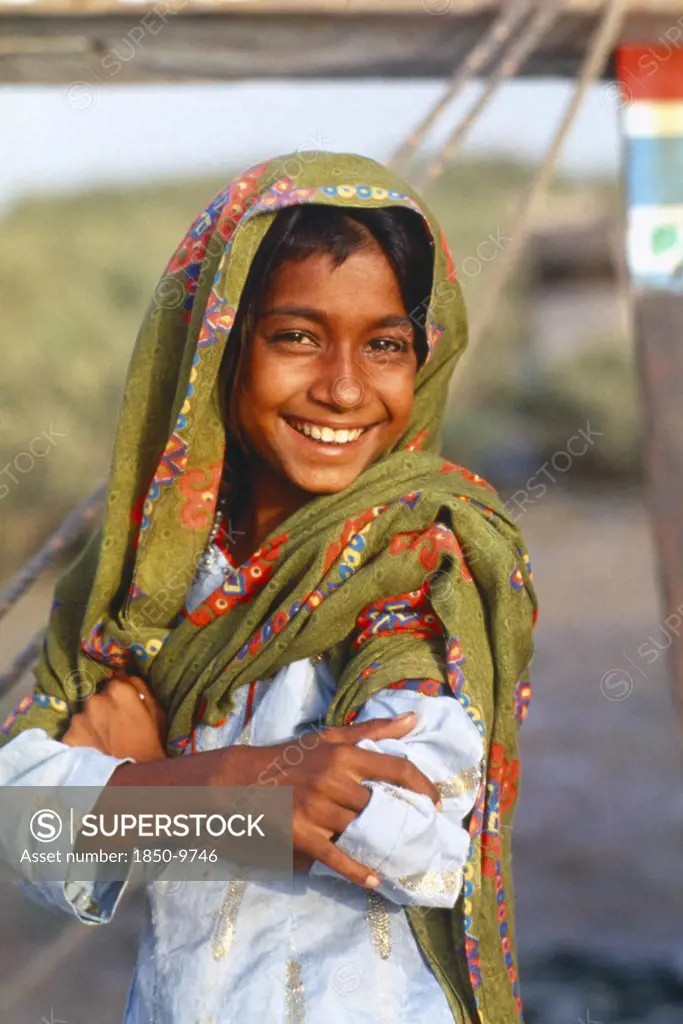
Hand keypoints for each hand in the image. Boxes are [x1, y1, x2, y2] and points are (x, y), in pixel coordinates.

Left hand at [61, 674, 166, 762]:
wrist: (131, 777)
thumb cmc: (151, 743)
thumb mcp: (156, 711)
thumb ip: (141, 688)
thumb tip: (128, 677)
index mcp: (119, 691)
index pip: (115, 682)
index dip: (120, 695)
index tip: (124, 706)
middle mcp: (95, 700)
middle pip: (97, 698)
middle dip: (104, 708)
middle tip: (114, 725)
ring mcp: (79, 719)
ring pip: (84, 715)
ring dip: (92, 723)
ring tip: (102, 740)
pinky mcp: (68, 737)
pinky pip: (74, 733)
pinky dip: (82, 739)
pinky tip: (92, 749)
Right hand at [220, 712, 440, 885]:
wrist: (241, 780)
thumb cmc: (291, 757)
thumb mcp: (329, 738)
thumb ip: (373, 730)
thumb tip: (412, 719)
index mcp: (343, 754)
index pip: (396, 768)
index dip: (423, 786)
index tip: (436, 802)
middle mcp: (333, 779)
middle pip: (380, 805)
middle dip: (401, 819)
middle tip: (420, 831)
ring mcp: (317, 809)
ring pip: (360, 831)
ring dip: (379, 843)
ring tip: (399, 852)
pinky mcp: (301, 835)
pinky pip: (336, 857)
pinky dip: (357, 871)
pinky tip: (374, 879)